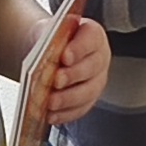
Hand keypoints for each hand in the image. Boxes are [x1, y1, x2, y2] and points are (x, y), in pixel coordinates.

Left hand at [36, 10, 108, 127]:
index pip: (92, 38)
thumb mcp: (48, 31)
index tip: (65, 56)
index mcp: (92, 35)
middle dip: (73, 75)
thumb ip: (51, 34)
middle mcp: (99, 58)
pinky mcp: (88, 100)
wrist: (47, 53)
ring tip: (50, 101)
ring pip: (88, 92)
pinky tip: (51, 114)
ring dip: (68, 98)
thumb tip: (49, 43)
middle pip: (92, 67)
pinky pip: (81, 109)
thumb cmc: (51, 41)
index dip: (79, 48)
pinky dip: (65, 113)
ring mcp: (96, 81)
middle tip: (56, 81)